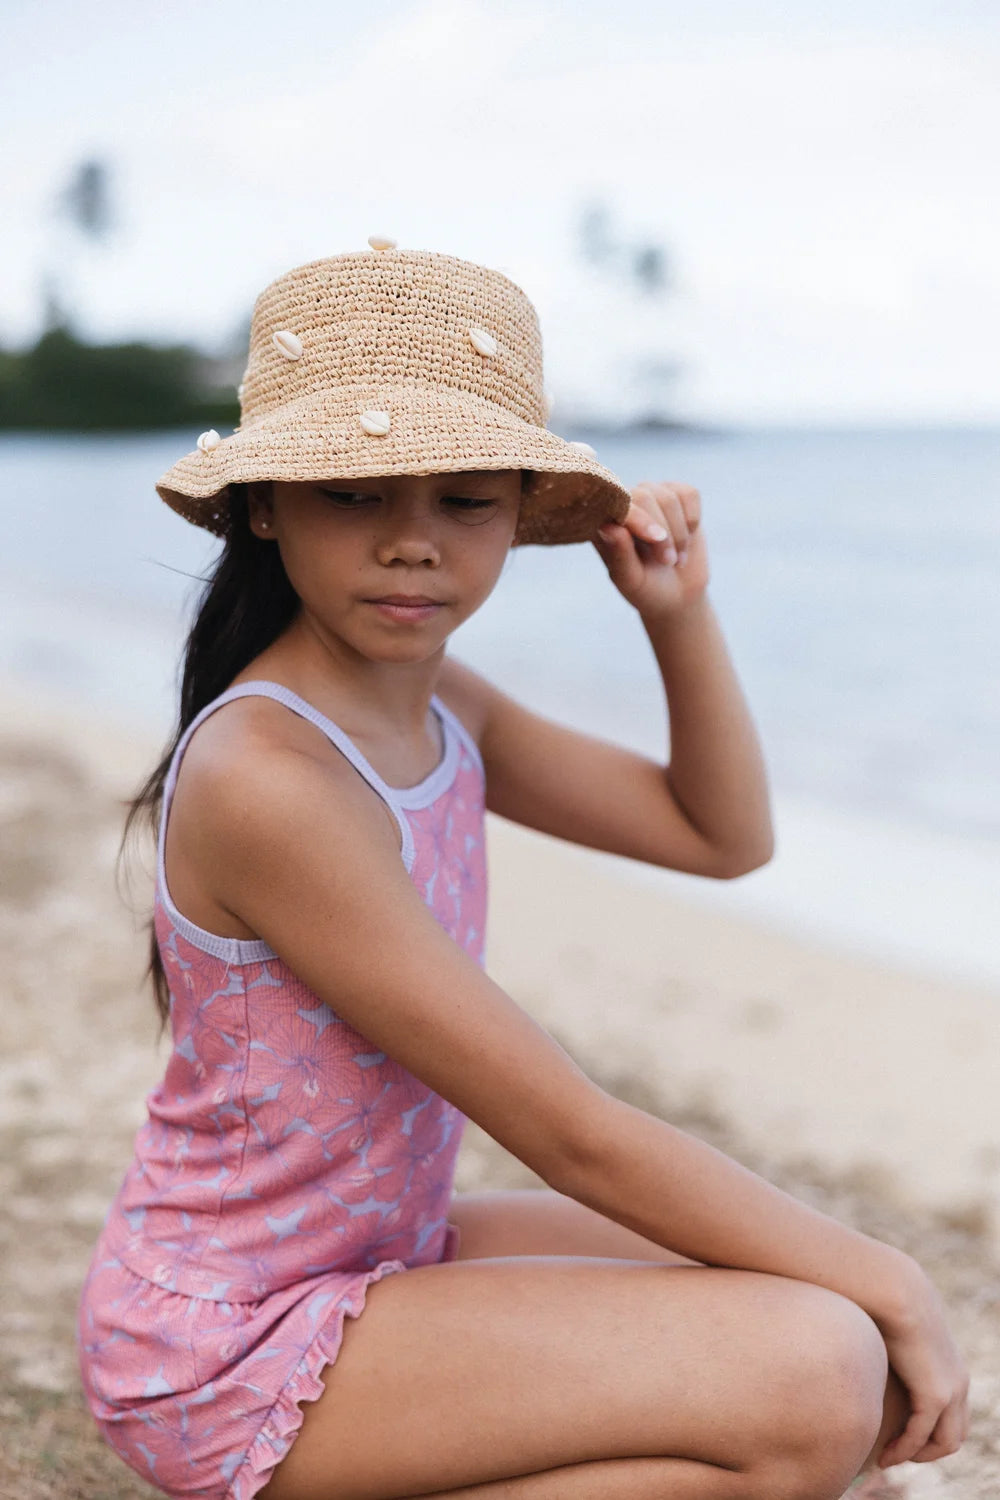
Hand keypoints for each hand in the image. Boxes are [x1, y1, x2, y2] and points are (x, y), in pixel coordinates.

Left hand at [594, 480, 707, 618]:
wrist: (678, 593)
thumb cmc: (647, 588)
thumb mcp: (631, 580)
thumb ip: (619, 555)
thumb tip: (609, 526)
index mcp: (604, 522)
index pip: (617, 505)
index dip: (639, 518)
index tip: (656, 539)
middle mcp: (625, 503)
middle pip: (646, 496)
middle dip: (663, 533)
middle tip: (668, 561)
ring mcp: (651, 495)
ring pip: (670, 497)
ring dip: (679, 533)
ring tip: (676, 558)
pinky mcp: (677, 494)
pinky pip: (689, 494)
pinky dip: (692, 520)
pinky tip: (686, 537)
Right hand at [873, 1265, 969, 1469]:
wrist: (893, 1289)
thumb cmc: (887, 1302)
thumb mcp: (895, 1327)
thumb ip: (892, 1344)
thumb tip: (872, 1347)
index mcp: (953, 1366)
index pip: (952, 1414)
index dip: (929, 1431)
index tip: (900, 1436)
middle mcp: (959, 1382)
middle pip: (954, 1434)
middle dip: (927, 1449)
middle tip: (897, 1453)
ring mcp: (952, 1390)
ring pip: (945, 1442)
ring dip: (918, 1455)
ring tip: (890, 1458)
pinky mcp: (935, 1395)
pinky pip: (921, 1436)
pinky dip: (904, 1450)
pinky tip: (884, 1455)